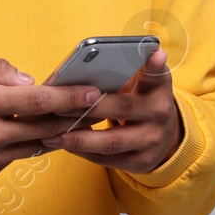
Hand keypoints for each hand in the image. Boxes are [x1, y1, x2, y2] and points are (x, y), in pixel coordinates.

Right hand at [0, 59, 104, 189]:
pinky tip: (35, 133)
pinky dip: (28, 143)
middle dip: (75, 117)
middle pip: (47, 126)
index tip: (93, 93)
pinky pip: (17, 156)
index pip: (39, 99)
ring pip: (37, 145)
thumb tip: (30, 81)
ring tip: (75, 120)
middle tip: (97, 108)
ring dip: (58, 133)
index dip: (70, 96)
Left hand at [34, 48, 183, 172]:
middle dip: (87, 108)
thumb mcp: (139, 80)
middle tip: (58, 106)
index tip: (153, 52)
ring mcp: (153, 140)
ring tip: (53, 135)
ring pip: (112, 141)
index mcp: (158, 87)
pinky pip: (109, 160)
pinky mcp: (143, 162)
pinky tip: (66, 145)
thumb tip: (92, 62)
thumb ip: (124, 68)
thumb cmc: (138, 98)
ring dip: (79, 139)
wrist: (162, 134)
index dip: (154, 63)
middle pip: (121, 108)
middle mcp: (160, 113)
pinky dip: (85, 152)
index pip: (157, 73)